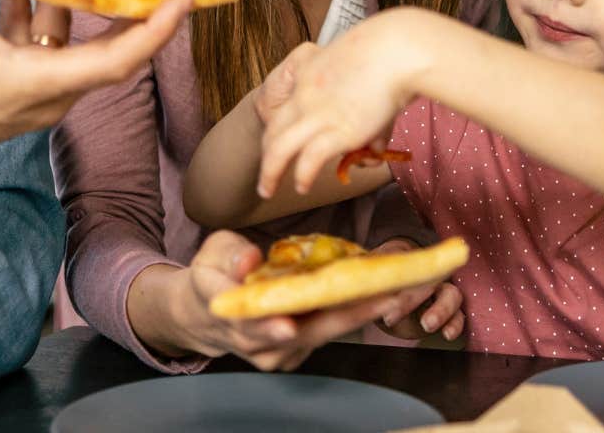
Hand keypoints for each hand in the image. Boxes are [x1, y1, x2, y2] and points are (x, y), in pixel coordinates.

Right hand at [138, 231, 405, 371]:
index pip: (245, 321)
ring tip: (395, 290)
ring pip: (320, 334)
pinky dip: (353, 314)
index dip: (267, 326)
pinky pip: (326, 332)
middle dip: (344, 316)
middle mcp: (251, 341)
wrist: (208, 315)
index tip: (286, 325)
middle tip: (381, 297)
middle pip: (300, 333)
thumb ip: (229, 255)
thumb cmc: (214, 275)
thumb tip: (248, 261)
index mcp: (224, 312)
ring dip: (358, 313)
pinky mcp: (295, 352)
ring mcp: (275, 352)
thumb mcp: (212, 252)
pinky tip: (380, 294)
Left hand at [258, 11, 426, 197]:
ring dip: (270, 173)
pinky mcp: (339, 129)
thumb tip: (371, 141)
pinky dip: (302, 175)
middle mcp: (306, 95)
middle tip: (265, 177)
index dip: (276, 132)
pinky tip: (301, 185)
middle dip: (267, 159)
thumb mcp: (360, 64)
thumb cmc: (390, 52)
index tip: (278, 147)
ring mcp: (319, 113)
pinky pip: (309, 160)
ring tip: (267, 190)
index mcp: (308, 72)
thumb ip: (359, 95)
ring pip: (279, 150)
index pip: (281, 108)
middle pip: (273, 132)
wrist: (398, 46)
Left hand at [367, 238, 465, 341]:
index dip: (394, 275)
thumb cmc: (377, 278)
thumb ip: (358, 271)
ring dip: (441, 309)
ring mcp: (440, 290)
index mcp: (407, 256)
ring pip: (451, 294)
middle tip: (391, 318)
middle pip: (427, 278)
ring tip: (426, 325)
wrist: (391, 291)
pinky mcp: (447, 312)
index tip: (382, 291)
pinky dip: (456, 324)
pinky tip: (447, 334)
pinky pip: (459, 316)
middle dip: (411, 298)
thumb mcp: (364, 272)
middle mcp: (427, 271)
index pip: (405, 260)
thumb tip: (340, 266)